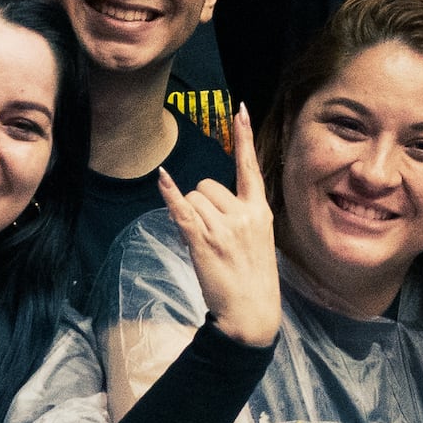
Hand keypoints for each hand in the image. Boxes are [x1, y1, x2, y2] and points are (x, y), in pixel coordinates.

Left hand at [156, 124, 283, 352]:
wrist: (252, 313)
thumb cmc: (253, 278)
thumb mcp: (259, 240)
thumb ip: (241, 215)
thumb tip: (208, 200)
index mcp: (260, 211)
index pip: (251, 167)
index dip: (244, 137)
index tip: (240, 109)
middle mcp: (243, 214)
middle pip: (207, 185)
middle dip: (201, 204)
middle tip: (210, 234)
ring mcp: (224, 227)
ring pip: (192, 199)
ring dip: (190, 216)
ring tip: (204, 244)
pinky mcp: (204, 241)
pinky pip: (182, 210)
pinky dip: (170, 195)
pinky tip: (162, 178)